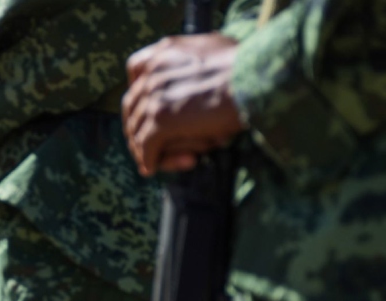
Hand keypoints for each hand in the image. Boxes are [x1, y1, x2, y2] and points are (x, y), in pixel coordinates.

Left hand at [122, 33, 243, 175]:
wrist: (254, 77)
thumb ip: (197, 55)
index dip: (137, 92)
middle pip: (131, 104)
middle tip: (143, 142)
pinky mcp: (161, 120)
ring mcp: (155, 96)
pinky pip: (146, 146)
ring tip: (150, 160)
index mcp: (165, 50)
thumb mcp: (215, 46)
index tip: (144, 108)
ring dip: (142, 148)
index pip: (135, 69)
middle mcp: (154, 71)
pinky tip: (152, 168)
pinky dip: (148, 159)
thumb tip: (202, 56)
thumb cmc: (247, 64)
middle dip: (136, 126)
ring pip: (137, 128)